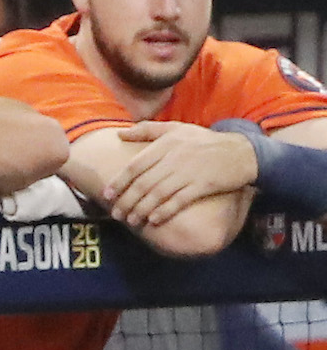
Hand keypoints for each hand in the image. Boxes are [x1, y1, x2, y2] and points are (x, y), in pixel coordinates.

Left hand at [101, 121, 258, 229]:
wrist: (241, 151)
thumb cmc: (204, 140)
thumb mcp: (176, 128)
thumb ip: (146, 130)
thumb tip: (119, 134)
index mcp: (165, 144)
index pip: (135, 166)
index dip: (119, 182)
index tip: (107, 195)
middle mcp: (174, 158)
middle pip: (143, 183)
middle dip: (127, 201)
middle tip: (116, 214)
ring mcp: (189, 172)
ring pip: (158, 194)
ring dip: (141, 209)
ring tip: (131, 220)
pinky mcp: (203, 185)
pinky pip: (179, 200)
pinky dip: (164, 211)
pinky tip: (153, 220)